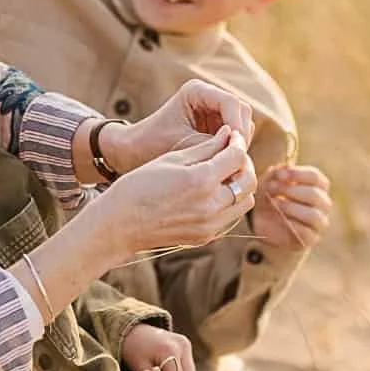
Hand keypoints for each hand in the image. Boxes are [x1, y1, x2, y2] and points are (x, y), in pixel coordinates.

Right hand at [83, 128, 257, 261]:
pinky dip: (228, 202)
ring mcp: (210, 225)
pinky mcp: (206, 236)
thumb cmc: (139, 186)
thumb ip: (205, 147)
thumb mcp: (172, 159)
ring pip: (244, 201)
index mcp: (201, 180)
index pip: (237, 156)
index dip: (237, 142)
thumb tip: (228, 134)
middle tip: (232, 155)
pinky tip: (211, 193)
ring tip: (223, 175)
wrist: (120, 223)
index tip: (232, 136)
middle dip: (244, 164)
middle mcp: (210, 205)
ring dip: (240, 185)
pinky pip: (230, 216)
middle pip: (249, 181)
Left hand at [100, 80, 256, 173]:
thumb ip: (211, 146)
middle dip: (241, 135)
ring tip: (233, 164)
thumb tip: (240, 153)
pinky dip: (233, 148)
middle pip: (240, 111)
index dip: (237, 125)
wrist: (134, 150)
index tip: (236, 149)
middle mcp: (208, 96)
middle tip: (238, 160)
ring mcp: (213, 110)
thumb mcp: (183, 145)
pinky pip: (234, 135)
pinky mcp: (215, 125)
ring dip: (239, 143)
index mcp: (197, 91)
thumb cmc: (152, 144)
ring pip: (241, 123)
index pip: (230, 102)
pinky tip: (228, 165)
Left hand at [251, 164, 331, 249]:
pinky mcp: (311, 238)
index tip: (279, 174)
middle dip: (290, 190)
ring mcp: (319, 222)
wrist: (265, 226)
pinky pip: (306, 232)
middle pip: (314, 194)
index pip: (315, 177)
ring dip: (290, 207)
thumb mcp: (268, 184)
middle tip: (271, 188)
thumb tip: (281, 169)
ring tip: (274, 203)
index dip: (297, 174)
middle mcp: (323, 203)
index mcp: (317, 186)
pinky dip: (291, 225)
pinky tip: (280, 219)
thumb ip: (274, 175)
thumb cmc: (270, 199)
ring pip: (312, 214)